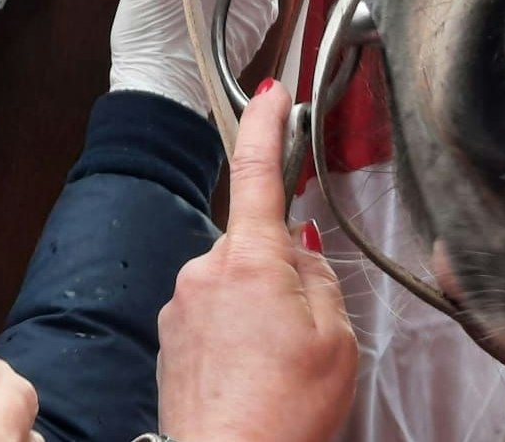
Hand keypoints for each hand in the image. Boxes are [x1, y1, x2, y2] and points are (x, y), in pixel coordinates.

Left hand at [156, 83, 356, 441]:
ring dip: (258, 314)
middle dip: (283, 275)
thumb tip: (300, 255)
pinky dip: (236, 340)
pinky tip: (252, 379)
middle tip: (306, 332)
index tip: (273, 95)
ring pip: (234, 287)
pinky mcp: (170, 338)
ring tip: (277, 369)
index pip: (256, 170)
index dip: (267, 125)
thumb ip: (319, 280)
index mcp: (250, 260)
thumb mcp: (334, 340)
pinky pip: (213, 319)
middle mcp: (205, 270)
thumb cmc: (283, 413)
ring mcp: (181, 304)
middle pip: (255, 247)